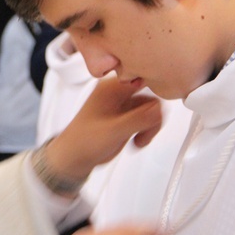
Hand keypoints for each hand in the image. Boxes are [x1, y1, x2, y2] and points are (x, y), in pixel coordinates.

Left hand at [45, 76, 162, 182]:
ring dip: (150, 125)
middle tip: (146, 132)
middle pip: (150, 95)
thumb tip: (159, 109)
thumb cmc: (83, 141)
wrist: (75, 157)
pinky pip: (147, 117)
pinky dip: (147, 129)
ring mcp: (122, 105)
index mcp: (110, 87)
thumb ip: (137, 119)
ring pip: (150, 108)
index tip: (157, 109)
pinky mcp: (127, 117)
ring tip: (140, 139)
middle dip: (152, 117)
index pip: (142, 77)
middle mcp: (117, 93)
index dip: (154, 90)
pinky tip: (137, 140)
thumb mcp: (113, 131)